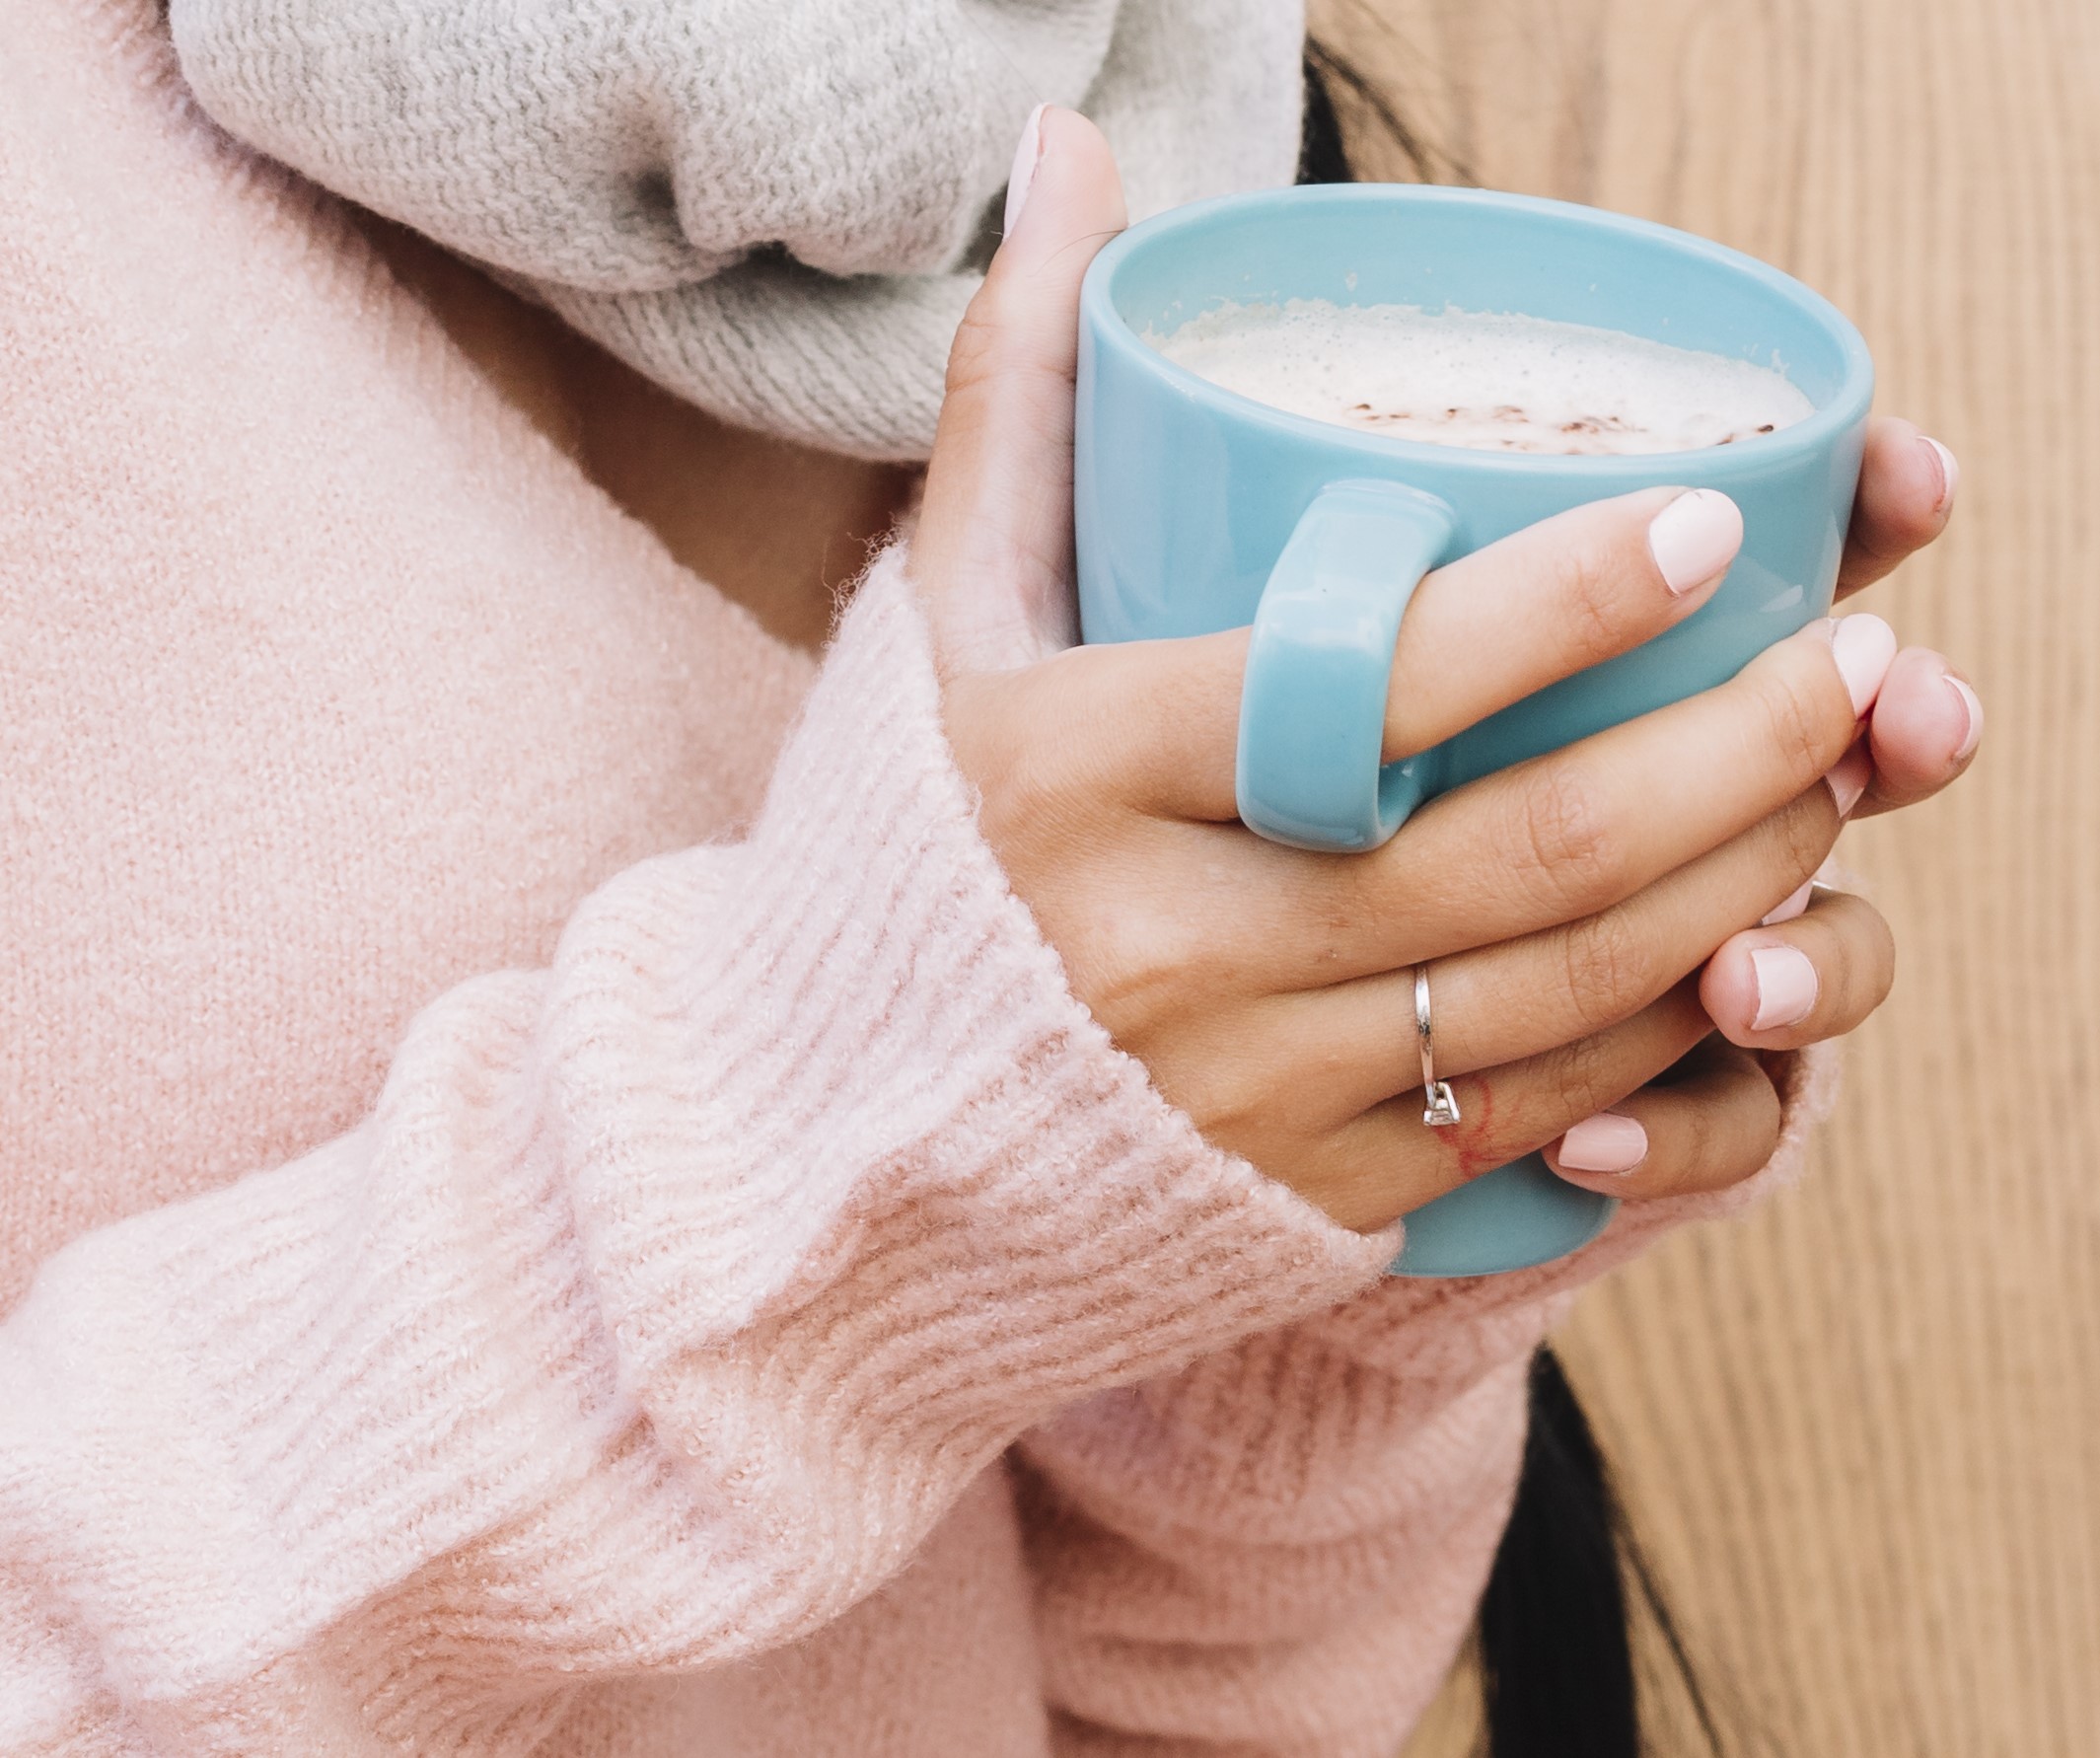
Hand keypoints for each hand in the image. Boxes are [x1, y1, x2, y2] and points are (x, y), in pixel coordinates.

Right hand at [911, 109, 1979, 1229]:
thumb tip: (1066, 154)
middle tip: (1850, 654)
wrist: (855, 1135)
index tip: (1710, 514)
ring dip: (1744, 879)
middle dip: (1741, 750)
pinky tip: (1734, 931)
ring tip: (1831, 771)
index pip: (1364, 684)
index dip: (1567, 600)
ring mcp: (1249, 1098)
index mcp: (1076, 786)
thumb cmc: (923, 844)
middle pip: (1529, 854)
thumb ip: (1014, 395)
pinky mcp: (1311, 1199)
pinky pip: (1542, 1115)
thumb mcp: (950, 622)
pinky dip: (1671, 1022)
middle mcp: (1169, 957)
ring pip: (1567, 993)